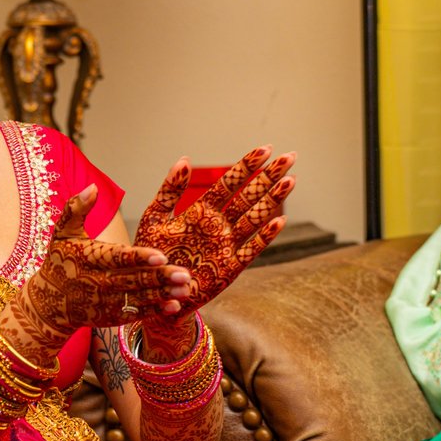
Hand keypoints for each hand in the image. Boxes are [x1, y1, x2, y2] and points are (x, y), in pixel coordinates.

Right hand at [0, 190, 189, 367]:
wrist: (48, 304)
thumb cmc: (59, 261)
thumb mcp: (62, 233)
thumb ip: (76, 208)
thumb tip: (92, 186)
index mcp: (89, 258)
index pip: (117, 258)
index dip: (139, 257)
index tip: (160, 254)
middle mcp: (99, 282)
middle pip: (133, 279)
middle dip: (159, 277)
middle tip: (184, 273)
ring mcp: (107, 301)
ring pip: (139, 297)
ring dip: (163, 294)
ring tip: (186, 289)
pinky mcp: (113, 316)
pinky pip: (136, 314)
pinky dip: (155, 311)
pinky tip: (174, 306)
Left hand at [132, 149, 290, 349]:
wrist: (153, 292)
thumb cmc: (151, 255)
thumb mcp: (154, 218)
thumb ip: (169, 190)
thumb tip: (185, 159)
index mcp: (201, 211)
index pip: (229, 183)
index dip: (247, 166)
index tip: (266, 149)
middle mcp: (219, 225)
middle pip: (248, 196)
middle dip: (268, 177)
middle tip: (289, 157)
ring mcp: (227, 245)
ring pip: (255, 218)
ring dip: (272, 200)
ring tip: (290, 181)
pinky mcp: (231, 268)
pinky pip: (251, 249)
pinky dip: (265, 235)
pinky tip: (279, 220)